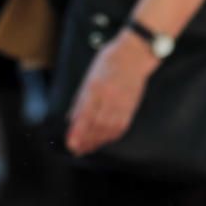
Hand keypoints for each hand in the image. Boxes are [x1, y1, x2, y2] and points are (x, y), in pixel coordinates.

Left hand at [66, 30, 159, 155]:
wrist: (135, 55)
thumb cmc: (109, 61)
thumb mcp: (89, 77)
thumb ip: (80, 99)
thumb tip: (72, 118)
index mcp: (95, 88)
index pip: (84, 116)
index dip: (77, 132)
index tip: (70, 143)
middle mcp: (108, 98)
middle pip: (96, 126)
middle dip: (84, 141)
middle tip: (75, 150)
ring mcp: (121, 103)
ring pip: (108, 129)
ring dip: (96, 142)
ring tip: (87, 149)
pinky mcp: (131, 107)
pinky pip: (120, 126)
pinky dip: (111, 136)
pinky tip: (104, 141)